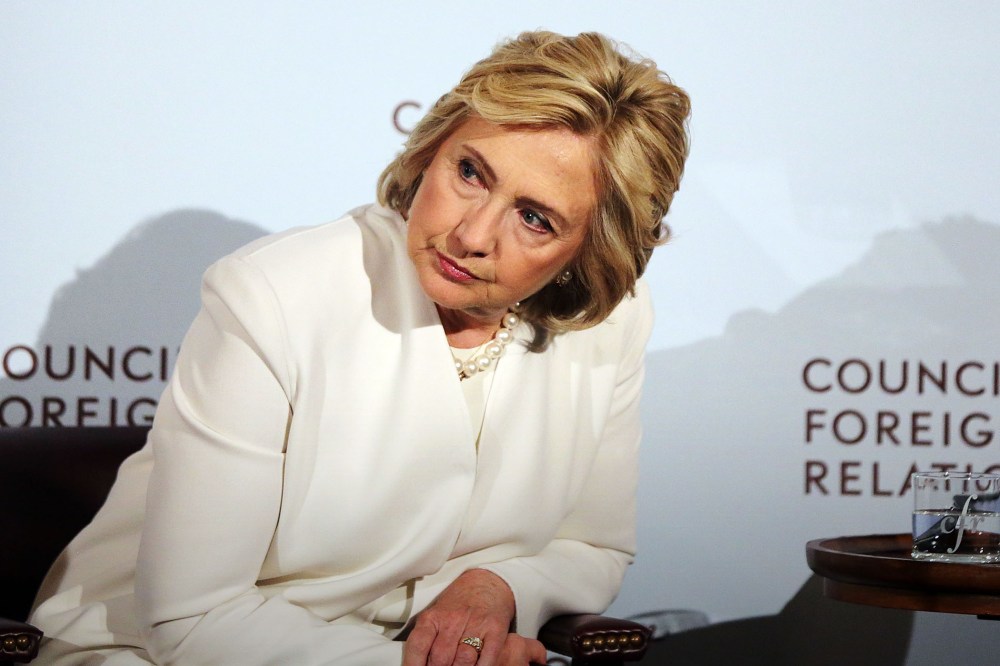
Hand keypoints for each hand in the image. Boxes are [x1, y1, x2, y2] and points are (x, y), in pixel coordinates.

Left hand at [403, 569, 538, 665]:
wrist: (488, 581)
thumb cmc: (459, 602)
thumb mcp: (437, 614)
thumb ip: (428, 638)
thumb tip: (419, 663)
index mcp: (433, 616)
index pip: (418, 645)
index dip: (414, 664)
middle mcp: (454, 618)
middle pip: (440, 658)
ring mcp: (476, 623)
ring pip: (463, 661)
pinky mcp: (496, 628)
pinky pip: (488, 657)